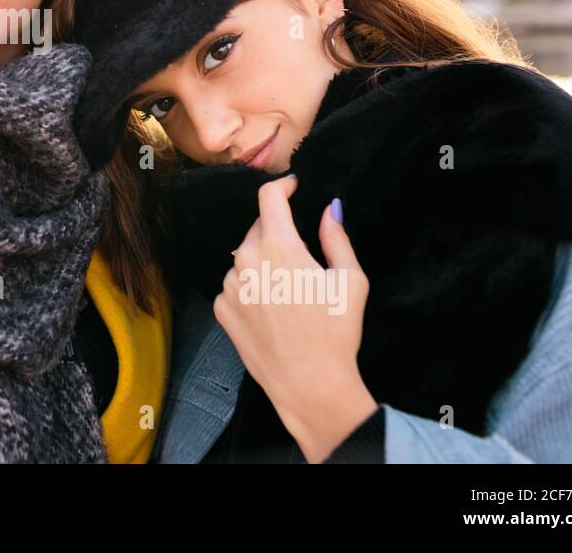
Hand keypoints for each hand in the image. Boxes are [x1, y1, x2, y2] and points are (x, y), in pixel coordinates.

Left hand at [213, 174, 378, 462]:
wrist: (310, 384)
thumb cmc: (336, 332)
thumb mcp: (350, 280)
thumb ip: (336, 238)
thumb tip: (329, 208)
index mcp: (279, 247)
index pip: (268, 198)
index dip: (281, 186)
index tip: (291, 187)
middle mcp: (246, 261)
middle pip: (257, 228)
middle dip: (277, 230)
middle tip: (301, 253)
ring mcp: (229, 285)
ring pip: (244, 257)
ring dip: (262, 261)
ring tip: (289, 290)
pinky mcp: (221, 308)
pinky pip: (234, 284)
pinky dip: (250, 286)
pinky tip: (272, 309)